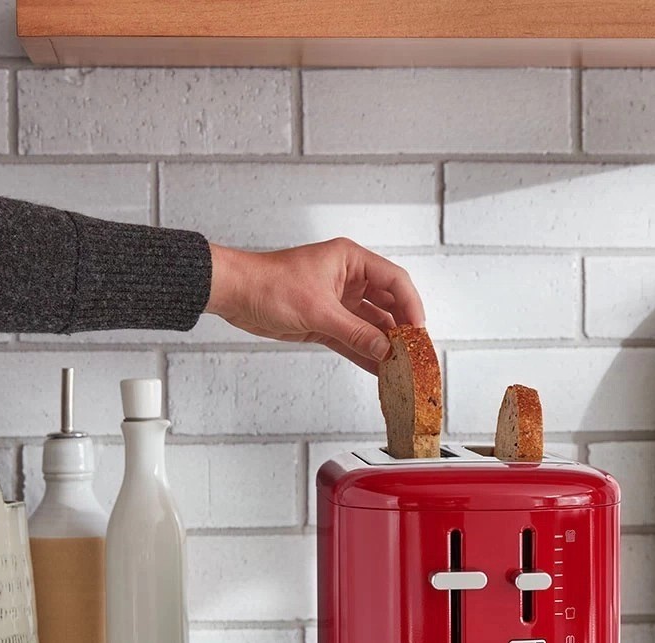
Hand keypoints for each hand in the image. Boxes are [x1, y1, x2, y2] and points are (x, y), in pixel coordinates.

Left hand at [205, 238, 425, 373]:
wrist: (235, 294)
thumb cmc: (269, 284)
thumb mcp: (318, 310)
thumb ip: (355, 332)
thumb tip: (384, 350)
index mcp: (350, 261)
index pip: (395, 280)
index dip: (411, 305)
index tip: (419, 330)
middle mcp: (349, 279)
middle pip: (388, 304)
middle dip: (402, 328)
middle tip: (414, 352)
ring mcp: (339, 302)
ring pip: (371, 325)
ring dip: (384, 345)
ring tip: (400, 366)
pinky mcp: (326, 322)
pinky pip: (354, 339)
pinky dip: (365, 353)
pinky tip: (380, 370)